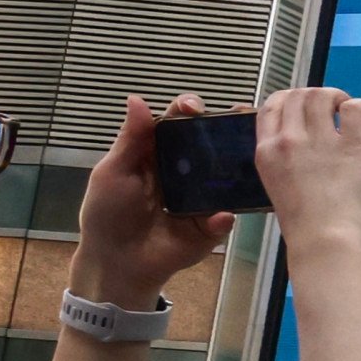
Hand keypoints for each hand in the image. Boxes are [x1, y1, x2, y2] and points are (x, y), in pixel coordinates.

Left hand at [70, 93, 234, 308]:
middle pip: (210, 142)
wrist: (117, 261)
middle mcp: (185, 171)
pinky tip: (219, 215)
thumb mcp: (113, 172)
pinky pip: (225, 217)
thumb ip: (131, 139)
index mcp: (158, 154)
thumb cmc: (108, 214)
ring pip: (227, 175)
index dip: (188, 109)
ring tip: (252, 154)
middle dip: (226, 127)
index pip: (178, 123)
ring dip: (240, 163)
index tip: (193, 107)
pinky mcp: (212, 226)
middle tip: (239, 117)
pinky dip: (223, 216)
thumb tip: (137, 98)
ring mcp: (202, 198)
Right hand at [254, 86, 360, 259]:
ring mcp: (321, 141)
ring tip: (346, 108)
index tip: (303, 105)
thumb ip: (286, 162)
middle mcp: (290, 141)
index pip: (271, 106)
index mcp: (267, 152)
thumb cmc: (307, 226)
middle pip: (298, 95)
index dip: (289, 98)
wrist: (326, 242)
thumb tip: (303, 146)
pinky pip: (353, 108)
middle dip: (315, 95)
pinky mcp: (352, 145)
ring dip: (337, 96)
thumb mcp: (279, 187)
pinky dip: (360, 106)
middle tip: (331, 105)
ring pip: (323, 96)